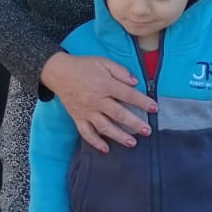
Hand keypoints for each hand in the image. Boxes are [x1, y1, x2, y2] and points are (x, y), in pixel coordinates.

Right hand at [40, 52, 156, 151]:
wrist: (58, 72)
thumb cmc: (83, 66)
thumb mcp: (103, 62)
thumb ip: (120, 71)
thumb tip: (135, 83)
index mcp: (105, 84)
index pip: (128, 95)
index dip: (142, 102)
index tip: (154, 108)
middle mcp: (96, 100)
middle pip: (118, 114)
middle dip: (134, 123)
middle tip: (147, 131)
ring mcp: (86, 111)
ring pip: (104, 126)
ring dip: (118, 136)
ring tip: (132, 143)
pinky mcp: (77, 118)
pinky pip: (86, 132)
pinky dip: (95, 142)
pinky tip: (105, 149)